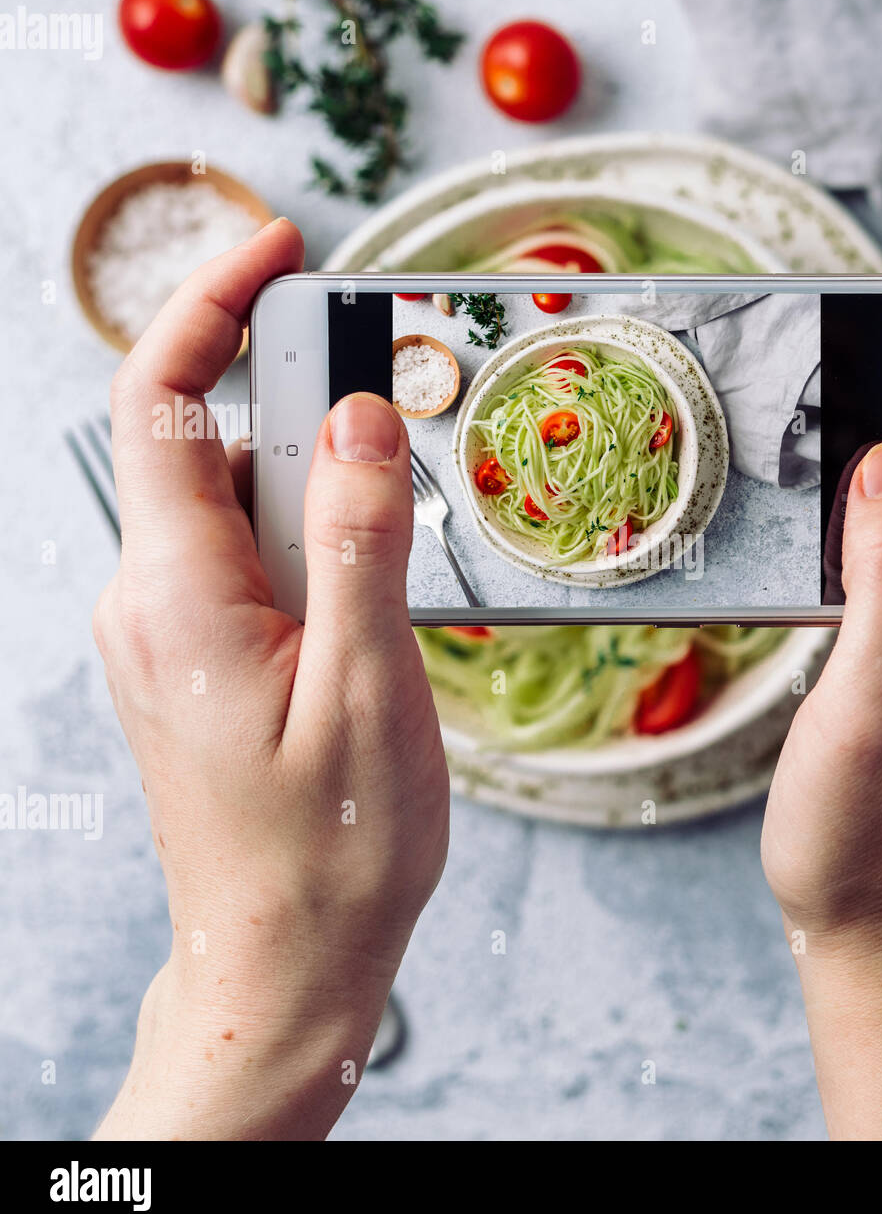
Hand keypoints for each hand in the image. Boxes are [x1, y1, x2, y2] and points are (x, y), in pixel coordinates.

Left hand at [92, 220, 448, 1139]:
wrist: (286, 962)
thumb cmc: (331, 851)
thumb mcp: (370, 686)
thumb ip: (361, 540)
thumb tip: (359, 416)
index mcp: (179, 597)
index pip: (162, 405)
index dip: (208, 307)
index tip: (276, 251)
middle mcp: (152, 603)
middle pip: (211, 447)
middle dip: (303, 415)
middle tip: (396, 432)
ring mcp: (171, 634)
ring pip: (240, 509)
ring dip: (321, 497)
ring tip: (395, 564)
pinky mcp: (201, 660)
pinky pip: (251, 564)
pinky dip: (315, 548)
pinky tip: (371, 607)